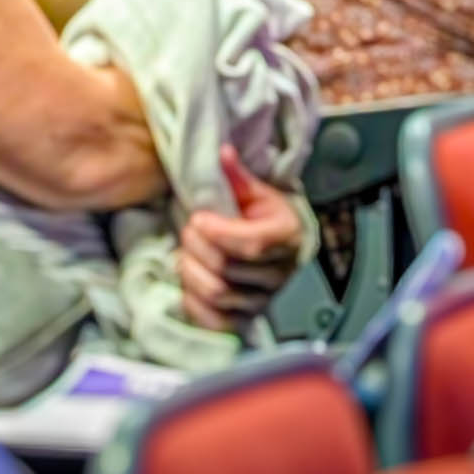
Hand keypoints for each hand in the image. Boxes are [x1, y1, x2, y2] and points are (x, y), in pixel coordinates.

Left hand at [177, 145, 303, 330]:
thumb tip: (223, 151)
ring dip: (191, 270)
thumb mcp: (257, 192)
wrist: (281, 249)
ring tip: (187, 252)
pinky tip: (190, 282)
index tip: (198, 218)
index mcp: (287, 238)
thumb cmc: (266, 217)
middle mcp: (279, 275)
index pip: (250, 244)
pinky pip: (214, 321)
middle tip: (189, 229)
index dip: (217, 232)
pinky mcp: (244, 321)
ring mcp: (263, 301)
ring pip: (216, 294)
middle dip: (198, 246)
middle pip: (227, 268)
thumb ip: (237, 176)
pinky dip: (194, 302)